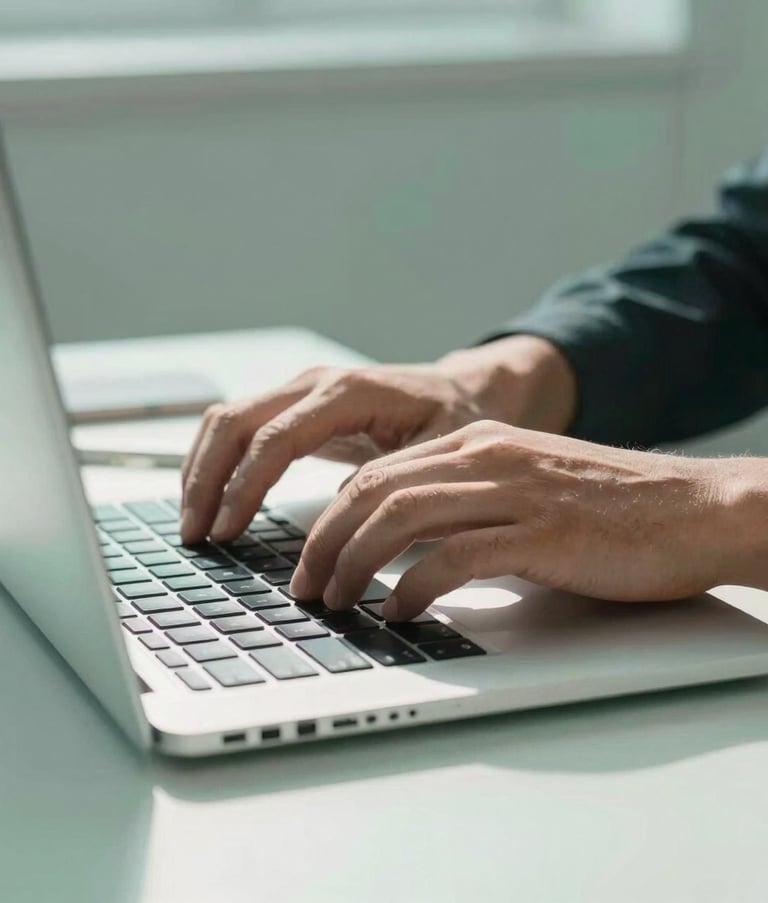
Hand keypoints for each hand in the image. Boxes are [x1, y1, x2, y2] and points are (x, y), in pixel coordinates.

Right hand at [180, 335, 575, 542]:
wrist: (459, 390)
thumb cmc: (454, 418)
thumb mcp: (439, 451)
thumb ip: (392, 478)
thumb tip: (342, 514)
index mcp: (347, 393)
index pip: (275, 437)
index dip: (244, 486)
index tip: (226, 531)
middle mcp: (314, 384)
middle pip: (234, 422)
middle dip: (206, 479)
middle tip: (195, 535)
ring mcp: (299, 392)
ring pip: (227, 421)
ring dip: (202, 470)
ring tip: (194, 525)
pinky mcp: (295, 408)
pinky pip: (241, 429)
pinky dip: (217, 463)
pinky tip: (212, 500)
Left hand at [290, 420, 744, 619]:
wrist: (692, 508)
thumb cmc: (608, 509)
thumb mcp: (523, 489)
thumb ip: (467, 505)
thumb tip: (407, 550)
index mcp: (478, 443)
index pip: (377, 473)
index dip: (330, 518)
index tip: (310, 559)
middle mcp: (487, 458)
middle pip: (374, 491)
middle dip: (325, 542)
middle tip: (305, 587)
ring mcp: (513, 492)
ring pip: (401, 517)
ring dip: (355, 563)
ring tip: (337, 602)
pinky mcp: (541, 534)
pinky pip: (455, 557)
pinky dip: (413, 586)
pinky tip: (398, 611)